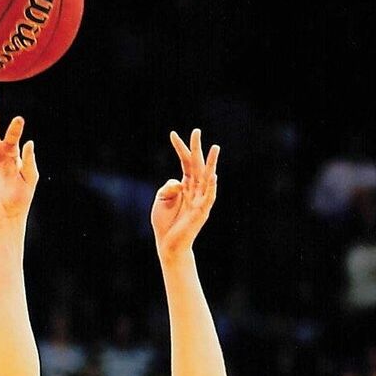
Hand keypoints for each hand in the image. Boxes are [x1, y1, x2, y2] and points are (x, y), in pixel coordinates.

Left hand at [152, 128, 218, 259]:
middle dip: (197, 148)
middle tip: (196, 131)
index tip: (173, 134)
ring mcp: (200, 200)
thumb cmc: (164, 222)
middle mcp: (195, 190)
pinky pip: (208, 197)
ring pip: (207, 178)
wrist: (168, 244)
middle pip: (197, 165)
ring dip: (211, 163)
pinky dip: (211, 186)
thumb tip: (179, 182)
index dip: (180, 148)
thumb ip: (168, 186)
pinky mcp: (202, 212)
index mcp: (185, 185)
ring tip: (214, 148)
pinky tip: (212, 175)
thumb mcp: (161, 198)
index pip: (184, 163)